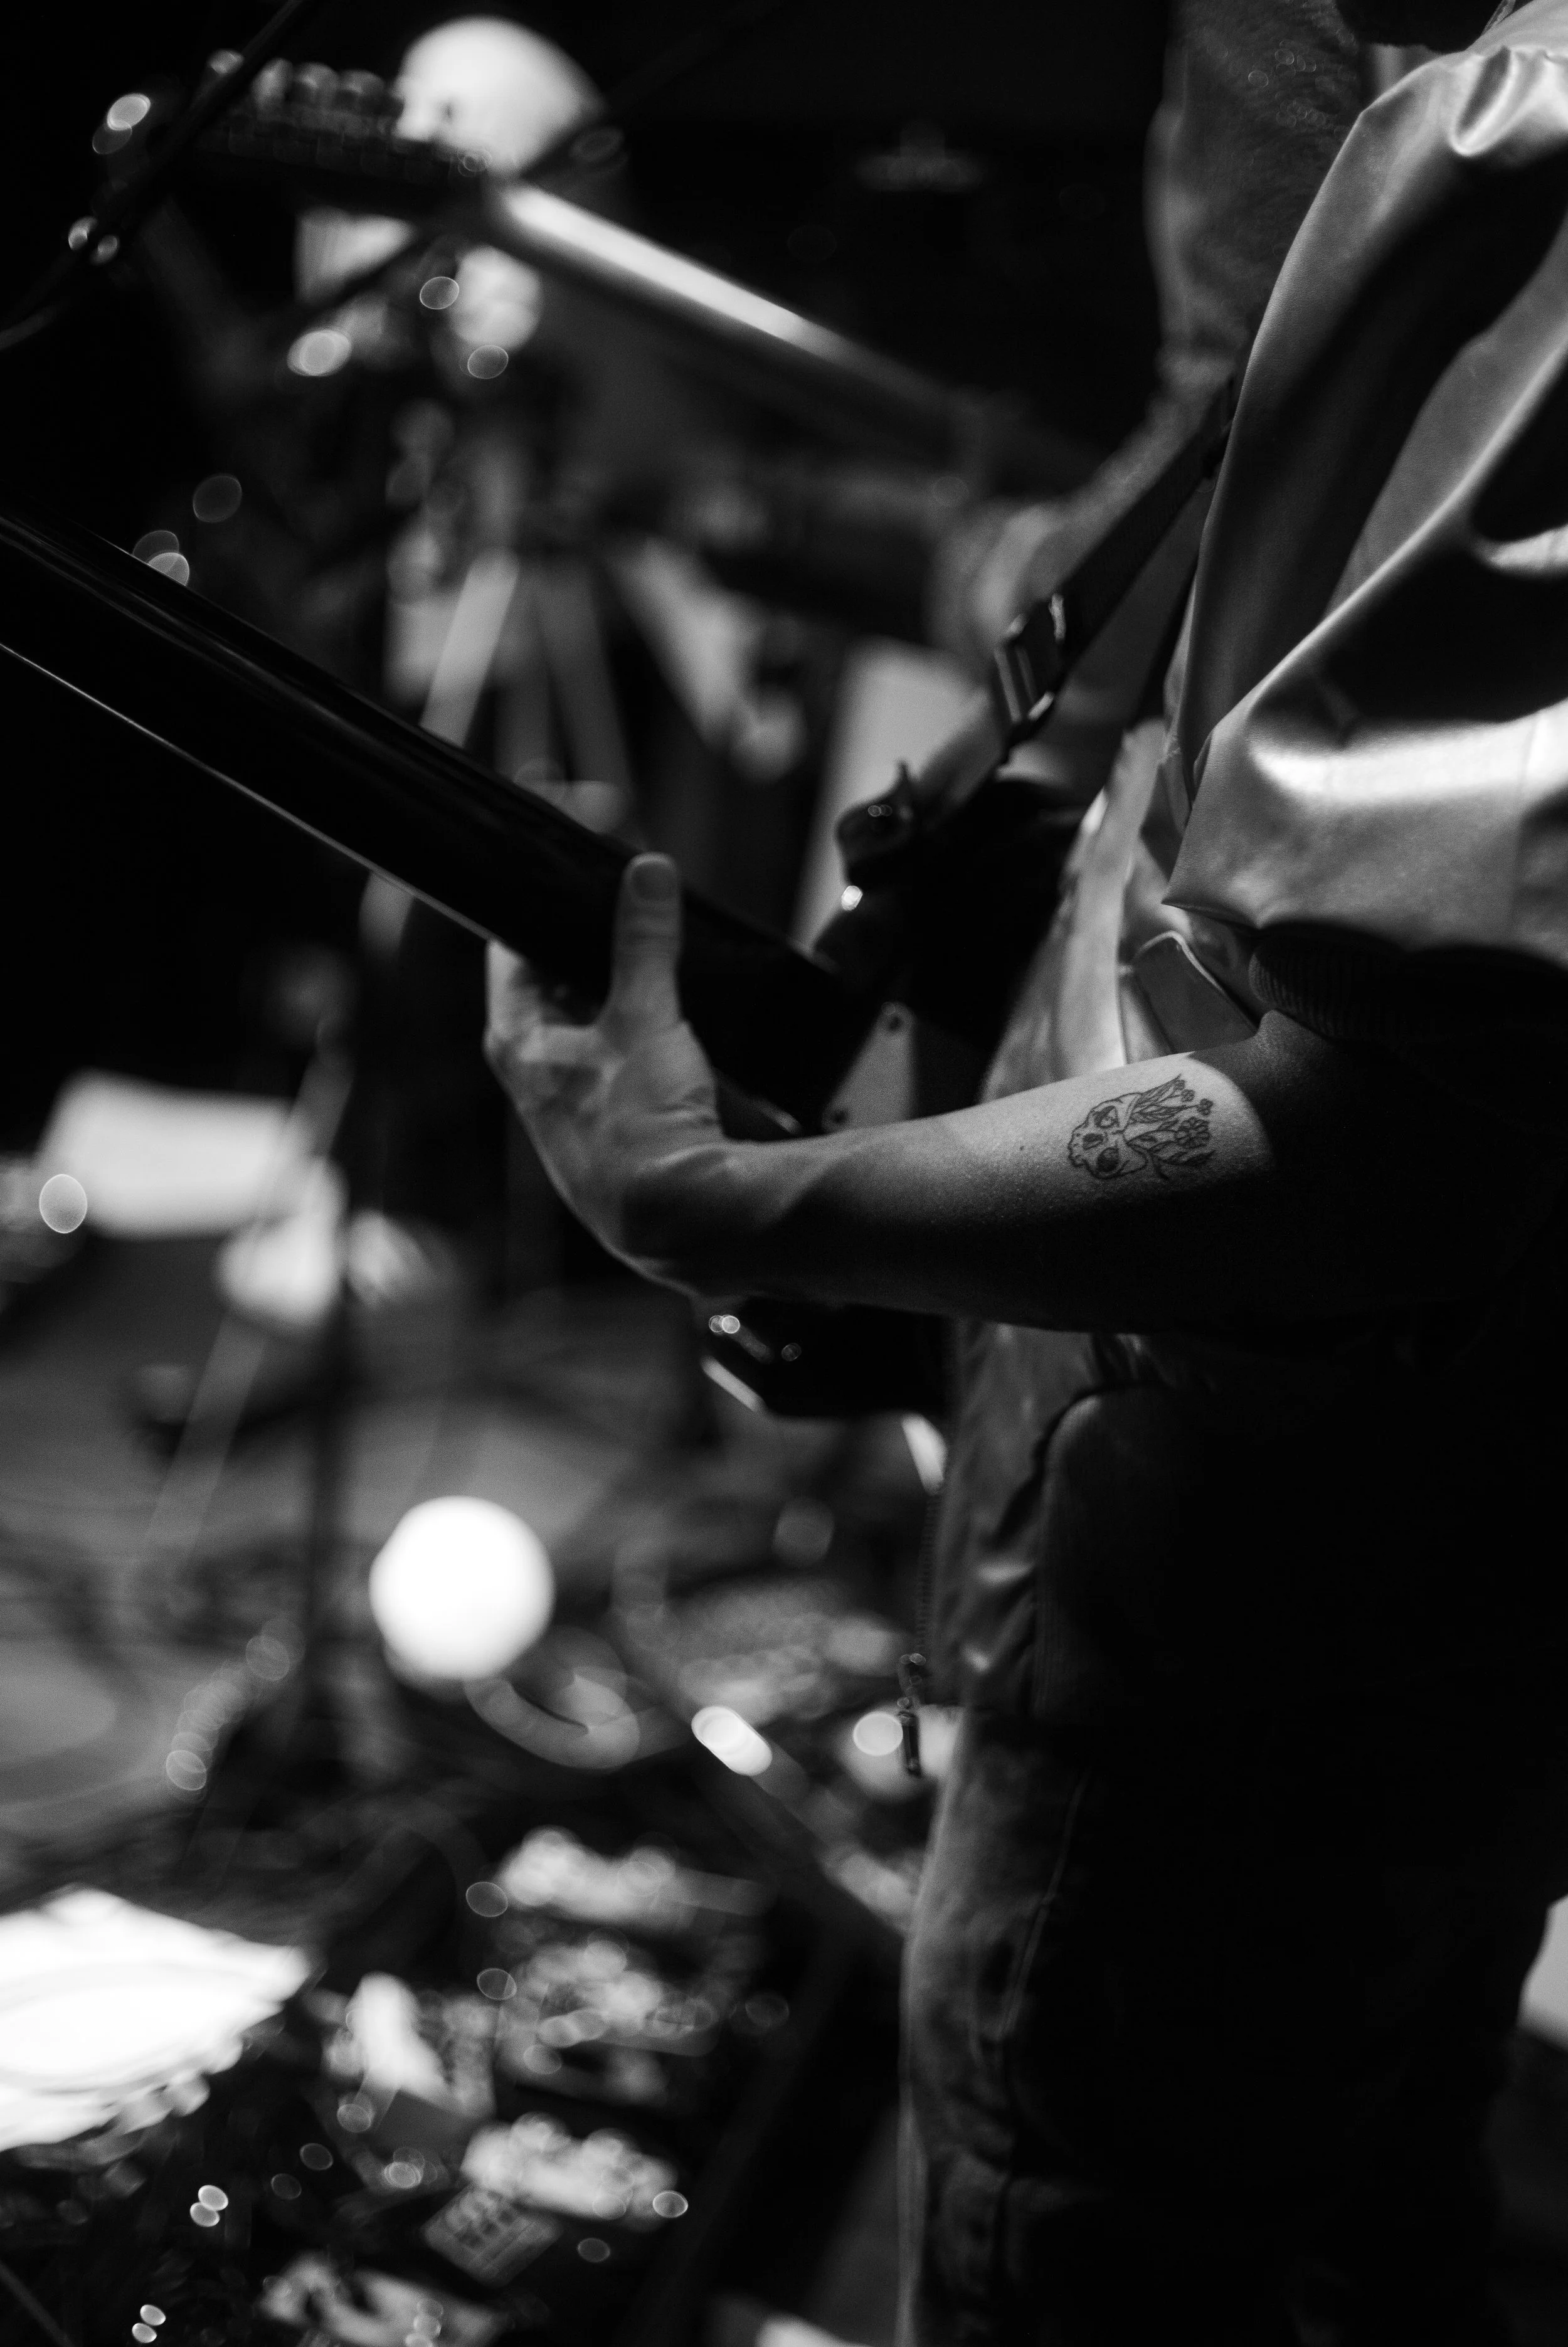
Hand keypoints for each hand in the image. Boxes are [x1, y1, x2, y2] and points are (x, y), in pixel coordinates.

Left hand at [484, 854, 728, 1285]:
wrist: (678, 1220)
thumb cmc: (638, 1128)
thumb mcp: (645, 1016)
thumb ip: (644, 941)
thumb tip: (646, 875)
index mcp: (517, 1041)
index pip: (510, 953)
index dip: (541, 911)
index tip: (580, 882)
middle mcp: (533, 1076)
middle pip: (555, 989)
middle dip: (595, 954)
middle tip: (636, 920)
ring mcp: (571, 1108)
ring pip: (592, 1030)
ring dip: (627, 1003)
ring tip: (664, 979)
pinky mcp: (611, 1131)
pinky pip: (623, 1070)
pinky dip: (647, 1047)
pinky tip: (681, 1040)